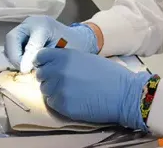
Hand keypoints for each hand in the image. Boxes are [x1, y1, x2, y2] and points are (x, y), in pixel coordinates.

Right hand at [4, 16, 98, 72]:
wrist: (73, 38)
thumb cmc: (69, 45)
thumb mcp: (58, 52)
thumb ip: (42, 58)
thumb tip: (23, 69)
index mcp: (43, 25)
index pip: (28, 43)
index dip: (25, 59)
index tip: (26, 71)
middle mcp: (31, 22)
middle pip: (11, 38)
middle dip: (14, 56)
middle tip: (24, 69)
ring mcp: (25, 25)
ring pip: (10, 42)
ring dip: (14, 56)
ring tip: (26, 66)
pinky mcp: (22, 32)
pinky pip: (12, 44)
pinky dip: (16, 54)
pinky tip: (26, 61)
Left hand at [35, 48, 150, 130]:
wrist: (122, 92)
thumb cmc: (108, 73)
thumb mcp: (85, 58)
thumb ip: (67, 59)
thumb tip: (54, 64)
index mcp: (65, 56)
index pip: (40, 56)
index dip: (42, 61)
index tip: (46, 65)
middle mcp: (58, 70)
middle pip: (40, 74)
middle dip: (48, 77)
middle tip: (61, 80)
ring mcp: (59, 89)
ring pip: (45, 90)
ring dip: (53, 90)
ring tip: (70, 90)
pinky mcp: (63, 106)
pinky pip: (52, 103)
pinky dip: (59, 102)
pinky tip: (73, 99)